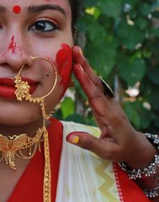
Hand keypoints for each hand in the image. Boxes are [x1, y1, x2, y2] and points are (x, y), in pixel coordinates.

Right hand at [66, 46, 155, 168]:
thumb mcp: (105, 151)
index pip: (95, 95)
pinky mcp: (106, 102)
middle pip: (96, 82)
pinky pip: (96, 86)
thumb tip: (69, 137)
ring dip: (86, 66)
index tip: (76, 67)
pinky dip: (88, 75)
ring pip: (96, 81)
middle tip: (75, 50)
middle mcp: (109, 104)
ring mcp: (108, 102)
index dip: (85, 81)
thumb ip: (88, 143)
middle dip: (85, 66)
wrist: (133, 145)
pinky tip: (81, 67)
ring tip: (76, 52)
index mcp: (109, 115)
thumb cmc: (119, 149)